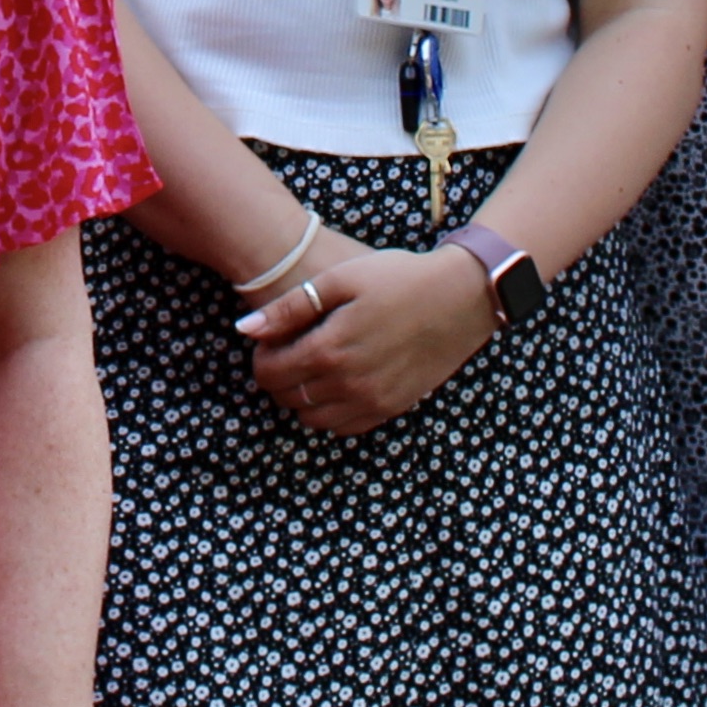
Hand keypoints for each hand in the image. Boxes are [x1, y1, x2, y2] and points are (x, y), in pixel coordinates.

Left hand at [238, 243, 494, 432]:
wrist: (461, 296)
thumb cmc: (398, 278)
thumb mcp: (340, 279)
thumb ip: (289, 308)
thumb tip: (245, 329)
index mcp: (330, 350)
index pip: (269, 374)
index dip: (261, 357)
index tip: (271, 339)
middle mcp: (349, 385)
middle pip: (288, 398)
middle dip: (278, 376)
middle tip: (290, 348)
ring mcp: (373, 402)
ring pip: (313, 419)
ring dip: (302, 397)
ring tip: (314, 364)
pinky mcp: (393, 408)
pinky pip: (346, 427)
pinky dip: (331, 412)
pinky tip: (338, 381)